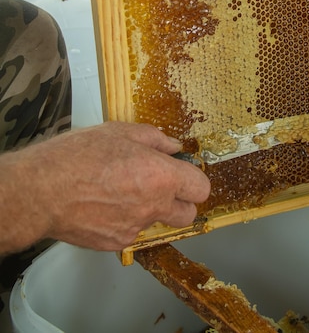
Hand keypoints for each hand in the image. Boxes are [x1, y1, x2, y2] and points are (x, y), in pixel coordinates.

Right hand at [0, 122, 209, 252]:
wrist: (41, 190)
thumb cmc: (78, 156)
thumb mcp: (121, 131)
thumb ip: (155, 139)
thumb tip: (173, 147)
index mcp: (161, 176)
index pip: (201, 188)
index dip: (193, 179)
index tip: (182, 172)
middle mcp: (154, 206)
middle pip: (187, 214)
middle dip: (180, 201)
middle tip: (160, 185)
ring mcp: (135, 228)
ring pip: (155, 221)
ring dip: (148, 208)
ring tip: (120, 189)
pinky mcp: (115, 243)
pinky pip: (131, 231)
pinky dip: (124, 219)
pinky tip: (104, 203)